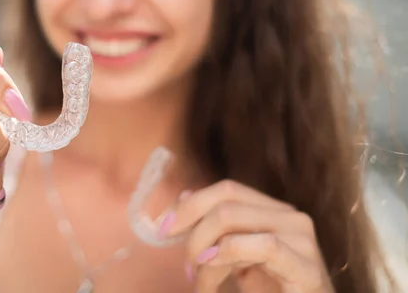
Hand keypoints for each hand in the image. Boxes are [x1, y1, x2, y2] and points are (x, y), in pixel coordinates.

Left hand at [163, 180, 334, 292]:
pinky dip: (229, 252)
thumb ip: (217, 230)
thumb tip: (184, 197)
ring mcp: (302, 239)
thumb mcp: (237, 258)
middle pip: (226, 203)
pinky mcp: (307, 267)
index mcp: (274, 212)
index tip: (164, 228)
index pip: (227, 189)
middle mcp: (290, 217)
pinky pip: (265, 245)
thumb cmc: (273, 292)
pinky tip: (212, 267)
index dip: (191, 204)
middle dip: (194, 231)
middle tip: (185, 265)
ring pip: (234, 219)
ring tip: (200, 283)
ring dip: (205, 252)